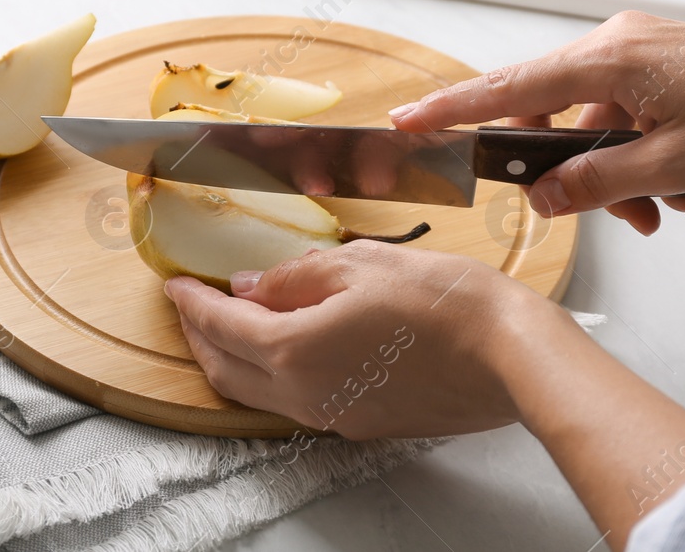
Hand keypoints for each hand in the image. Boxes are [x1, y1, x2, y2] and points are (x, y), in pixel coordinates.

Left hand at [164, 242, 549, 438]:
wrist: (510, 357)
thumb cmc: (446, 302)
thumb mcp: (362, 263)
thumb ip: (296, 276)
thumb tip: (251, 287)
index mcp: (297, 348)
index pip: (221, 325)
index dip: (192, 302)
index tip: (175, 284)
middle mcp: (305, 392)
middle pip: (226, 369)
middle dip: (199, 336)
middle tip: (191, 305)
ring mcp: (334, 413)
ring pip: (257, 392)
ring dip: (232, 358)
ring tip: (229, 323)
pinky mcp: (363, 422)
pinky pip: (295, 401)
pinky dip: (271, 373)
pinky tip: (287, 344)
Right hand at [388, 11, 684, 233]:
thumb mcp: (673, 165)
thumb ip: (597, 183)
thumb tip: (542, 197)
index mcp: (607, 59)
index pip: (510, 86)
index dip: (455, 107)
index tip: (408, 119)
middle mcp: (615, 45)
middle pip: (554, 112)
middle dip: (575, 172)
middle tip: (604, 211)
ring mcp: (641, 53)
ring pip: (597, 123)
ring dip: (622, 175)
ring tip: (668, 211)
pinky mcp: (665, 65)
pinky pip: (630, 116)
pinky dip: (645, 157)